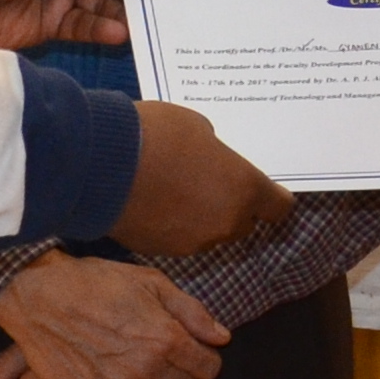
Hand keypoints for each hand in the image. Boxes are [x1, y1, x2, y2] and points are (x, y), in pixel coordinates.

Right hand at [0, 255, 227, 378]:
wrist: (39, 296)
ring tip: (143, 373)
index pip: (208, 367)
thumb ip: (192, 313)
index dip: (203, 358)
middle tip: (163, 359)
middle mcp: (146, 369)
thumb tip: (221, 338)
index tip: (191, 351)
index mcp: (165, 338)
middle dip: (182, 374)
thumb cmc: (97, 283)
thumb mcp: (151, 283)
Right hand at [114, 102, 295, 253]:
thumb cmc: (156, 135)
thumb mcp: (198, 127)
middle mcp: (225, 223)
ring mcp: (192, 242)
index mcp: (244, 189)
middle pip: (242, 222)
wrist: (100, 164)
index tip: (267, 191)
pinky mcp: (161, 251)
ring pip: (208, 233)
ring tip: (174, 190)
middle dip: (232, 206)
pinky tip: (153, 203)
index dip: (273, 198)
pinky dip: (171, 225)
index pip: (279, 208)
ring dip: (200, 217)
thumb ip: (216, 153)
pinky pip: (177, 238)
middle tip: (209, 183)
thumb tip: (212, 162)